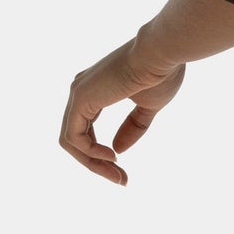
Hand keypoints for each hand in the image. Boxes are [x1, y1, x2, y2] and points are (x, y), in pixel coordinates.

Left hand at [59, 36, 185, 184]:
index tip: (124, 173)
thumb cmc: (161, 73)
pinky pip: (73, 137)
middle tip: (121, 181)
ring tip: (118, 175)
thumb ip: (132, 127)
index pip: (86, 131)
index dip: (101, 156)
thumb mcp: (149, 107)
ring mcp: (78, 93)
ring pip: (71, 142)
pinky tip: (112, 156)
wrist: (162, 53)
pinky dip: (90, 153)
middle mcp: (81, 91)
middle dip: (96, 165)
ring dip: (93, 164)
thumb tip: (117, 150)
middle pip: (76, 140)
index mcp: (95, 91)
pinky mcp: (80, 98)